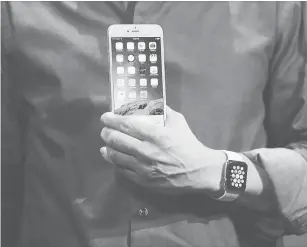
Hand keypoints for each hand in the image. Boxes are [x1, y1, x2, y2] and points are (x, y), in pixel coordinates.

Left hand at [100, 106, 225, 195]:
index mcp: (155, 134)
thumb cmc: (189, 145)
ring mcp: (142, 167)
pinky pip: (123, 170)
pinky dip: (115, 162)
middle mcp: (146, 150)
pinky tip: (113, 157)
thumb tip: (151, 104)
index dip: (112, 120)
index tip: (105, 117)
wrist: (198, 171)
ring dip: (107, 148)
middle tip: (104, 129)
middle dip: (107, 133)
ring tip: (105, 144)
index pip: (126, 125)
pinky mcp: (143, 180)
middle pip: (117, 140)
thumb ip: (164, 111)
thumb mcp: (179, 122)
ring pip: (116, 156)